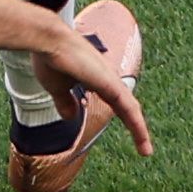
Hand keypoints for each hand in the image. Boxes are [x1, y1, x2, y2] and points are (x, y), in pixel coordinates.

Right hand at [33, 23, 153, 158]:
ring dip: (139, 131)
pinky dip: (137, 126)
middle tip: (142, 144)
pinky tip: (142, 140)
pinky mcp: (110, 85)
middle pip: (126, 106)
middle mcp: (107, 78)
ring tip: (145, 151)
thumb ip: (64, 101)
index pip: (114, 100)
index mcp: (95, 79)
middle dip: (134, 124)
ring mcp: (111, 81)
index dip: (120, 114)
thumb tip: (70, 117)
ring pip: (131, 110)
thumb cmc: (49, 59)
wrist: (47, 40)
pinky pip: (129, 109)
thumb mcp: (56, 87)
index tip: (124, 127)